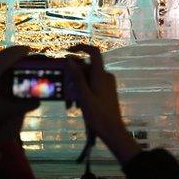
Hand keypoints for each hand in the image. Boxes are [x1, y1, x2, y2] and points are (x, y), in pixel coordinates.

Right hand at [65, 44, 139, 165]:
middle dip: (74, 76)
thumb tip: (70, 59)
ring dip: (77, 87)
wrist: (112, 130)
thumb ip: (77, 76)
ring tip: (71, 104)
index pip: (94, 52)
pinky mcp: (107, 91)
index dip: (81, 48)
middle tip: (65, 91)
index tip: (68, 52)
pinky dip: (83, 92)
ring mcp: (107, 84)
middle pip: (87, 68)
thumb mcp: (83, 95)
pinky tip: (78, 105)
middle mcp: (106, 76)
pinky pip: (92, 86)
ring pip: (88, 78)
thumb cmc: (98, 114)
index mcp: (101, 74)